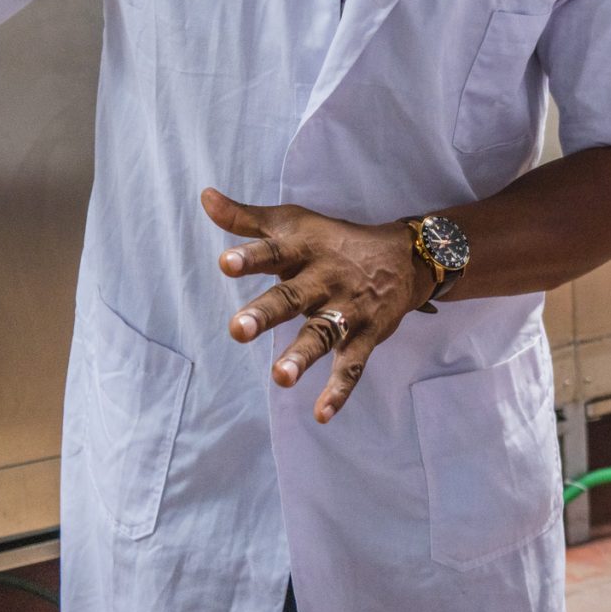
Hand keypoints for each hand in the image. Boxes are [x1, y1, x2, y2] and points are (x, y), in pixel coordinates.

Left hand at [201, 188, 434, 422]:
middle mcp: (324, 279)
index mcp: (303, 251)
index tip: (225, 264)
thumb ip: (246, 219)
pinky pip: (352, 366)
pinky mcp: (366, 336)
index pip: (272, 253)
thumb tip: (204, 197)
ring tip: (280, 377)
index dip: (250, 257)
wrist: (406, 257)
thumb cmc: (334, 239)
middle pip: (292, 298)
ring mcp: (347, 310)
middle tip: (238, 330)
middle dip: (266, 314)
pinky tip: (321, 414)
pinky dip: (339, 391)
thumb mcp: (292, 223)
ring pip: (323, 334)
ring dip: (302, 356)